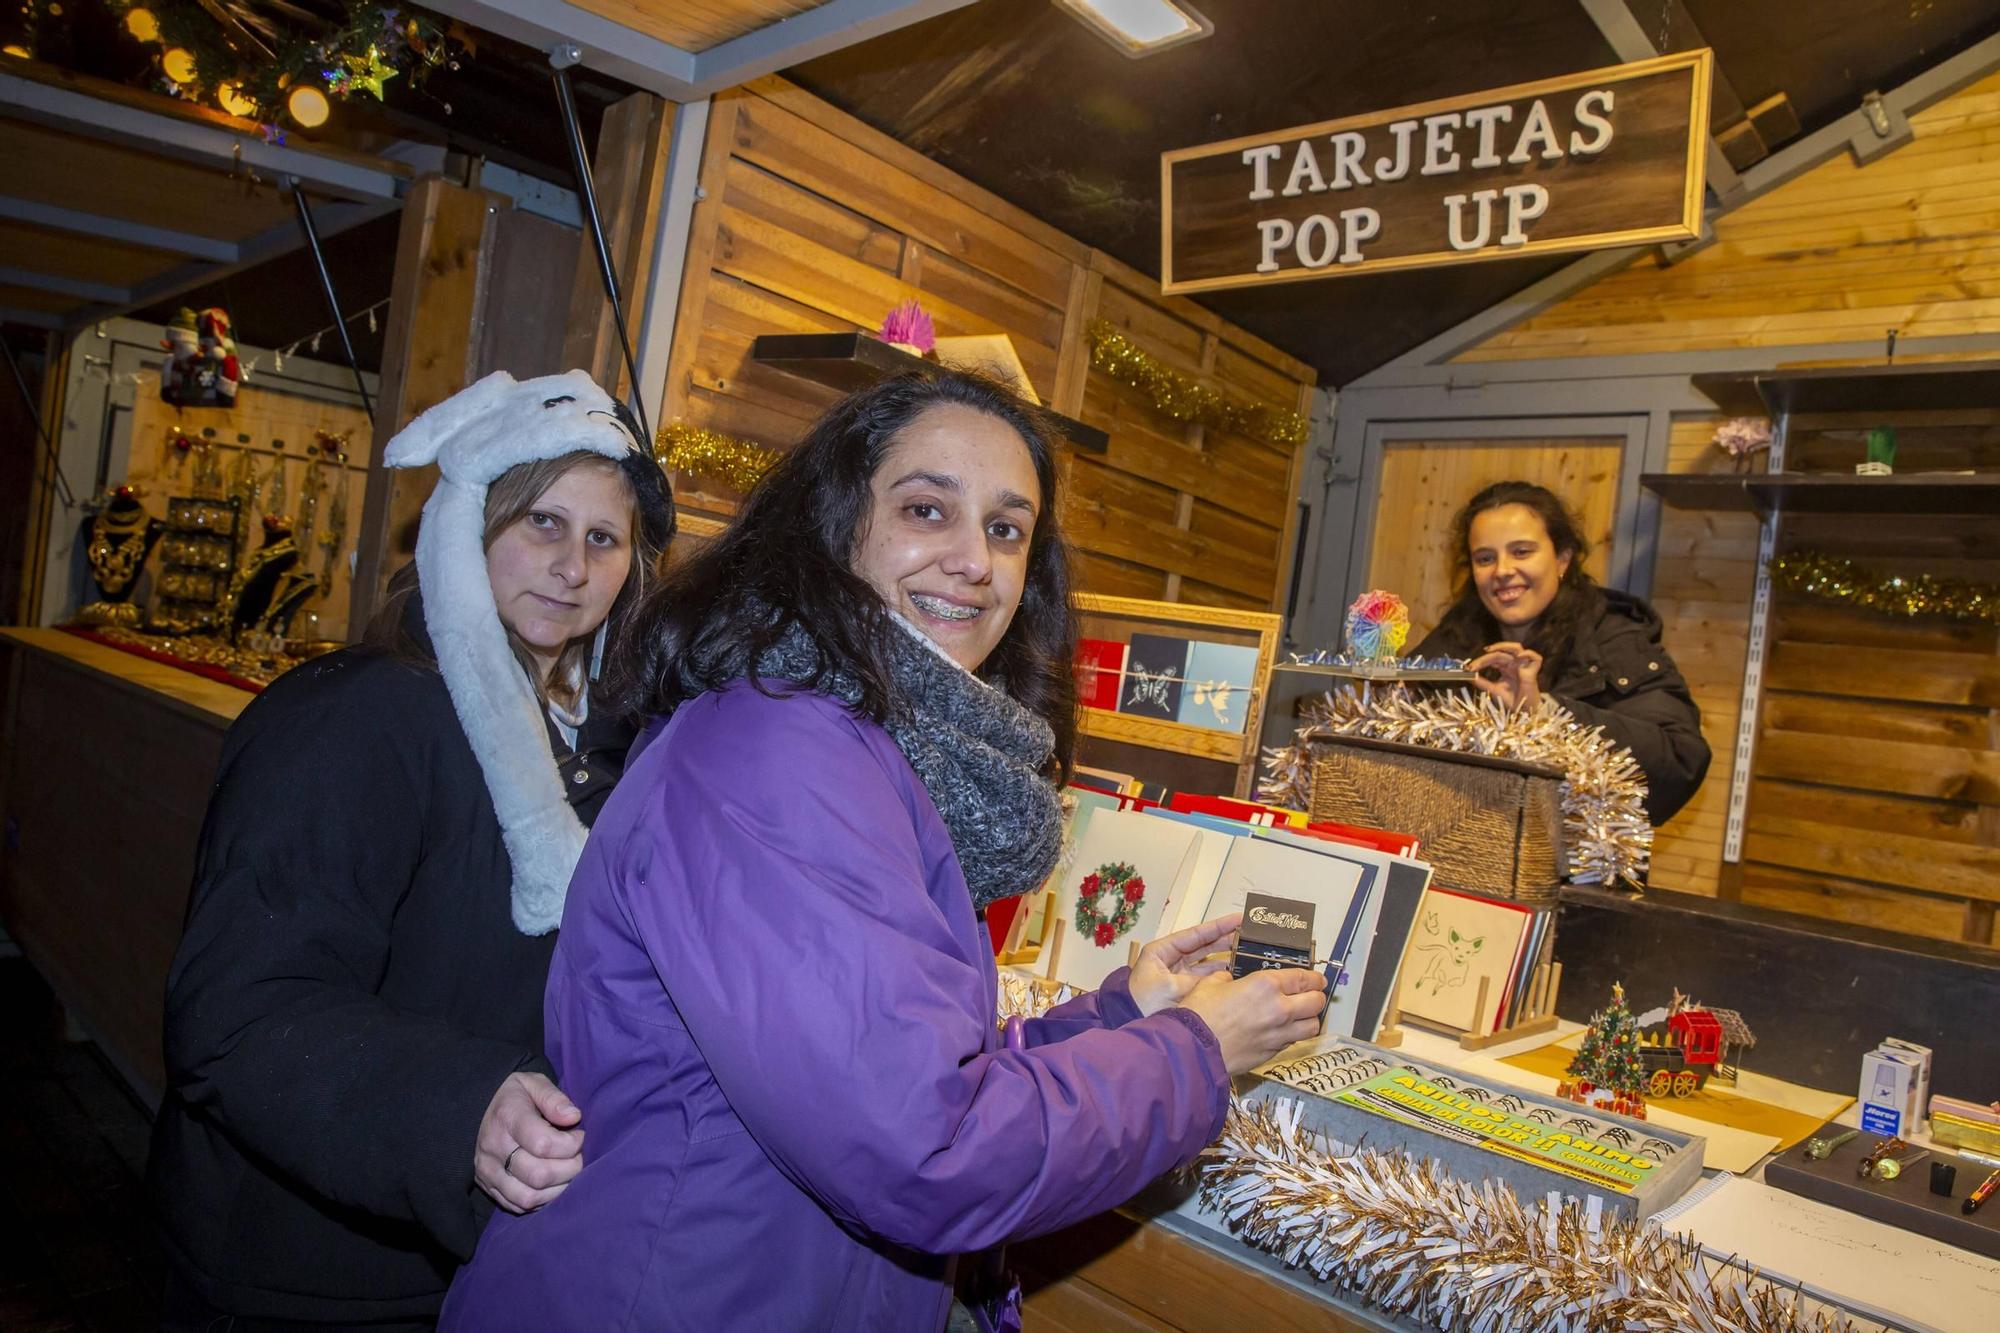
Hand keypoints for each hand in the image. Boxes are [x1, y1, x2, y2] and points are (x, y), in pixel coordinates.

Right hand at [474, 1072, 584, 1214]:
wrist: (479, 1109)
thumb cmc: (516, 1096)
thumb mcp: (534, 1083)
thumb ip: (553, 1098)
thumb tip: (573, 1117)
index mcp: (507, 1117)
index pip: (544, 1144)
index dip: (571, 1145)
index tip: (579, 1136)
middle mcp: (493, 1147)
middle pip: (539, 1175)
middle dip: (569, 1169)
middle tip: (578, 1157)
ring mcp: (488, 1171)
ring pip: (528, 1197)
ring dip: (558, 1190)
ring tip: (568, 1172)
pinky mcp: (487, 1187)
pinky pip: (519, 1206)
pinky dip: (542, 1200)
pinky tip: (553, 1183)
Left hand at [1129, 913, 1240, 1016]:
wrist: (1131, 1027)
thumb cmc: (1141, 1004)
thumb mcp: (1168, 988)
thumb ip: (1195, 980)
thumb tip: (1220, 977)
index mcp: (1162, 951)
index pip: (1195, 934)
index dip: (1218, 927)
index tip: (1238, 919)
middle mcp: (1172, 960)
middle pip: (1204, 945)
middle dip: (1225, 940)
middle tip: (1249, 934)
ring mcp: (1179, 975)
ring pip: (1208, 962)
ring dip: (1226, 958)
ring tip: (1248, 953)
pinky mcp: (1185, 991)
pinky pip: (1207, 980)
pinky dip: (1221, 977)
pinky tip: (1237, 974)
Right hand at [1176, 967, 1328, 1075]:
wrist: (1193, 1050)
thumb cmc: (1199, 1015)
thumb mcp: (1210, 984)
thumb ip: (1227, 978)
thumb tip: (1230, 979)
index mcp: (1265, 985)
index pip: (1304, 978)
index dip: (1314, 977)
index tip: (1316, 978)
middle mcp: (1279, 1009)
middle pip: (1316, 1002)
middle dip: (1317, 996)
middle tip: (1313, 994)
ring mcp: (1279, 1033)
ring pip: (1312, 1026)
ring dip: (1310, 1019)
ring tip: (1302, 1015)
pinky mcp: (1273, 1052)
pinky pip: (1294, 1041)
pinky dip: (1293, 1035)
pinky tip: (1283, 1031)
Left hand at [1467, 642, 1541, 710]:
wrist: (1523, 712)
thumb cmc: (1511, 701)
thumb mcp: (1493, 690)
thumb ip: (1481, 682)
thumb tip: (1468, 676)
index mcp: (1505, 668)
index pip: (1492, 658)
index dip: (1481, 661)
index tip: (1469, 668)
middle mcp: (1514, 664)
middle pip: (1500, 653)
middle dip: (1485, 658)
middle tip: (1474, 665)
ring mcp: (1524, 666)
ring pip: (1516, 648)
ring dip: (1503, 646)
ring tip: (1490, 650)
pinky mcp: (1534, 671)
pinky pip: (1535, 658)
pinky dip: (1528, 654)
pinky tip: (1518, 656)